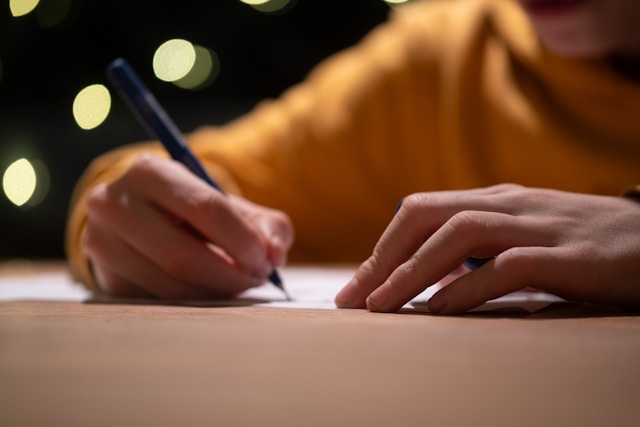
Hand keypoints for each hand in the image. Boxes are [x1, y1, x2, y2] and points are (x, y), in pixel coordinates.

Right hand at [83, 153, 292, 298]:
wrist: (143, 220)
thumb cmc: (195, 212)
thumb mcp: (232, 206)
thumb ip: (266, 226)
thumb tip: (276, 255)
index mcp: (149, 171)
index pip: (206, 208)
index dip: (242, 240)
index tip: (266, 261)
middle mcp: (113, 203)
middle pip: (182, 255)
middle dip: (229, 274)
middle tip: (256, 279)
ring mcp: (102, 243)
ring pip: (170, 285)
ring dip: (215, 292)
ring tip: (238, 284)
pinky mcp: (104, 277)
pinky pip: (158, 301)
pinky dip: (194, 302)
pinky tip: (211, 291)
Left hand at [335, 184, 639, 313]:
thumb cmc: (584, 245)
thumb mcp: (524, 237)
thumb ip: (479, 248)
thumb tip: (428, 276)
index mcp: (495, 200)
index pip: (420, 210)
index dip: (383, 248)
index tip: (356, 288)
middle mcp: (510, 205)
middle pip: (428, 215)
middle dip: (385, 257)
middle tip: (355, 299)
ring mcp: (540, 227)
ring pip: (459, 234)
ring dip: (413, 271)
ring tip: (382, 306)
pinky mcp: (571, 256)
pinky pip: (508, 267)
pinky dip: (469, 287)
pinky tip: (441, 310)